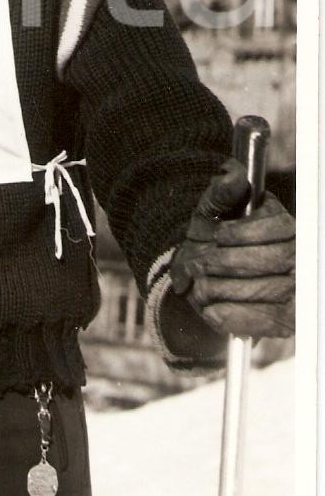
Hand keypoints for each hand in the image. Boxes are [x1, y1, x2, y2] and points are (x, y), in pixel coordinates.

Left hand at [170, 158, 294, 339]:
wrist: (202, 274)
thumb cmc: (211, 236)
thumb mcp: (210, 210)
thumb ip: (221, 192)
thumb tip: (232, 174)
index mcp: (281, 223)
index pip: (279, 226)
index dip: (246, 232)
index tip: (218, 236)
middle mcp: (297, 255)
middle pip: (275, 259)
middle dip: (229, 262)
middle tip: (197, 264)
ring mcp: (296, 288)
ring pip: (270, 290)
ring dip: (227, 289)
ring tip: (199, 286)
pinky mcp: (287, 320)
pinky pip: (267, 321)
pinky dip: (236, 316)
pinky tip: (212, 310)